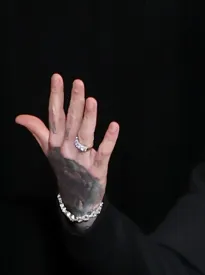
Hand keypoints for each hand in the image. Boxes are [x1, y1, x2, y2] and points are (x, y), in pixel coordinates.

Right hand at [16, 74, 118, 215]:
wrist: (76, 197)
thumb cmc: (64, 168)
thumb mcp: (49, 150)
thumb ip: (38, 131)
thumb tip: (20, 117)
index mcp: (55, 142)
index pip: (55, 115)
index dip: (56, 96)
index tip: (57, 78)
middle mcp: (66, 149)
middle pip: (71, 122)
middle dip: (74, 101)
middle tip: (78, 82)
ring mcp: (82, 159)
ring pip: (85, 135)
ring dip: (89, 117)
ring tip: (91, 100)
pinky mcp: (97, 169)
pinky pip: (104, 151)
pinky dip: (109, 139)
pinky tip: (114, 125)